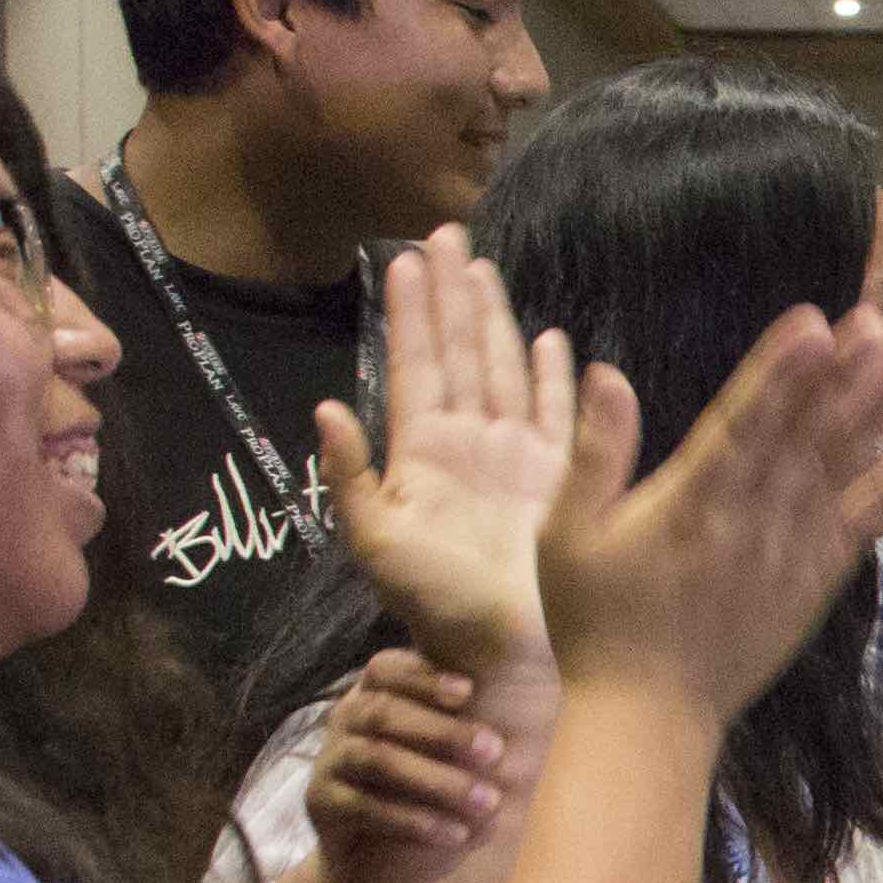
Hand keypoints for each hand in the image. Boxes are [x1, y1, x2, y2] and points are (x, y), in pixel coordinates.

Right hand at [303, 649, 508, 882]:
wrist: (372, 854)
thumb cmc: (429, 783)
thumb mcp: (448, 744)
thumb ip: (469, 711)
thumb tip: (531, 669)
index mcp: (375, 691)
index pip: (386, 669)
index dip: (425, 678)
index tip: (469, 692)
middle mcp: (346, 718)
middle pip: (384, 714)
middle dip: (445, 733)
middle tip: (497, 753)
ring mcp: (330, 760)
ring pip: (377, 759)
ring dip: (437, 781)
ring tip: (487, 802)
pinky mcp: (321, 802)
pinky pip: (365, 808)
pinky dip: (413, 820)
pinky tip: (454, 835)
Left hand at [317, 231, 580, 674]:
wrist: (503, 649)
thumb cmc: (437, 605)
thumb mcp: (375, 543)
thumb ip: (348, 478)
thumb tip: (326, 409)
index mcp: (422, 451)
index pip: (415, 364)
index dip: (410, 313)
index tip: (404, 259)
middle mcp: (468, 442)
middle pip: (458, 350)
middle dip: (449, 293)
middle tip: (442, 233)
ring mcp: (514, 455)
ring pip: (500, 367)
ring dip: (493, 317)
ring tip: (482, 268)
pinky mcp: (556, 474)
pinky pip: (553, 411)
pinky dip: (553, 374)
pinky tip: (551, 339)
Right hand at [537, 301, 882, 718]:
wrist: (648, 718)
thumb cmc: (596, 624)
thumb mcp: (567, 535)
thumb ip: (594, 453)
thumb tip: (605, 374)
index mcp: (688, 502)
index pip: (742, 421)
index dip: (780, 369)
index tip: (814, 322)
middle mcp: (747, 524)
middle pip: (804, 438)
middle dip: (845, 378)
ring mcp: (785, 559)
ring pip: (837, 478)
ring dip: (875, 423)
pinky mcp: (807, 592)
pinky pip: (854, 537)